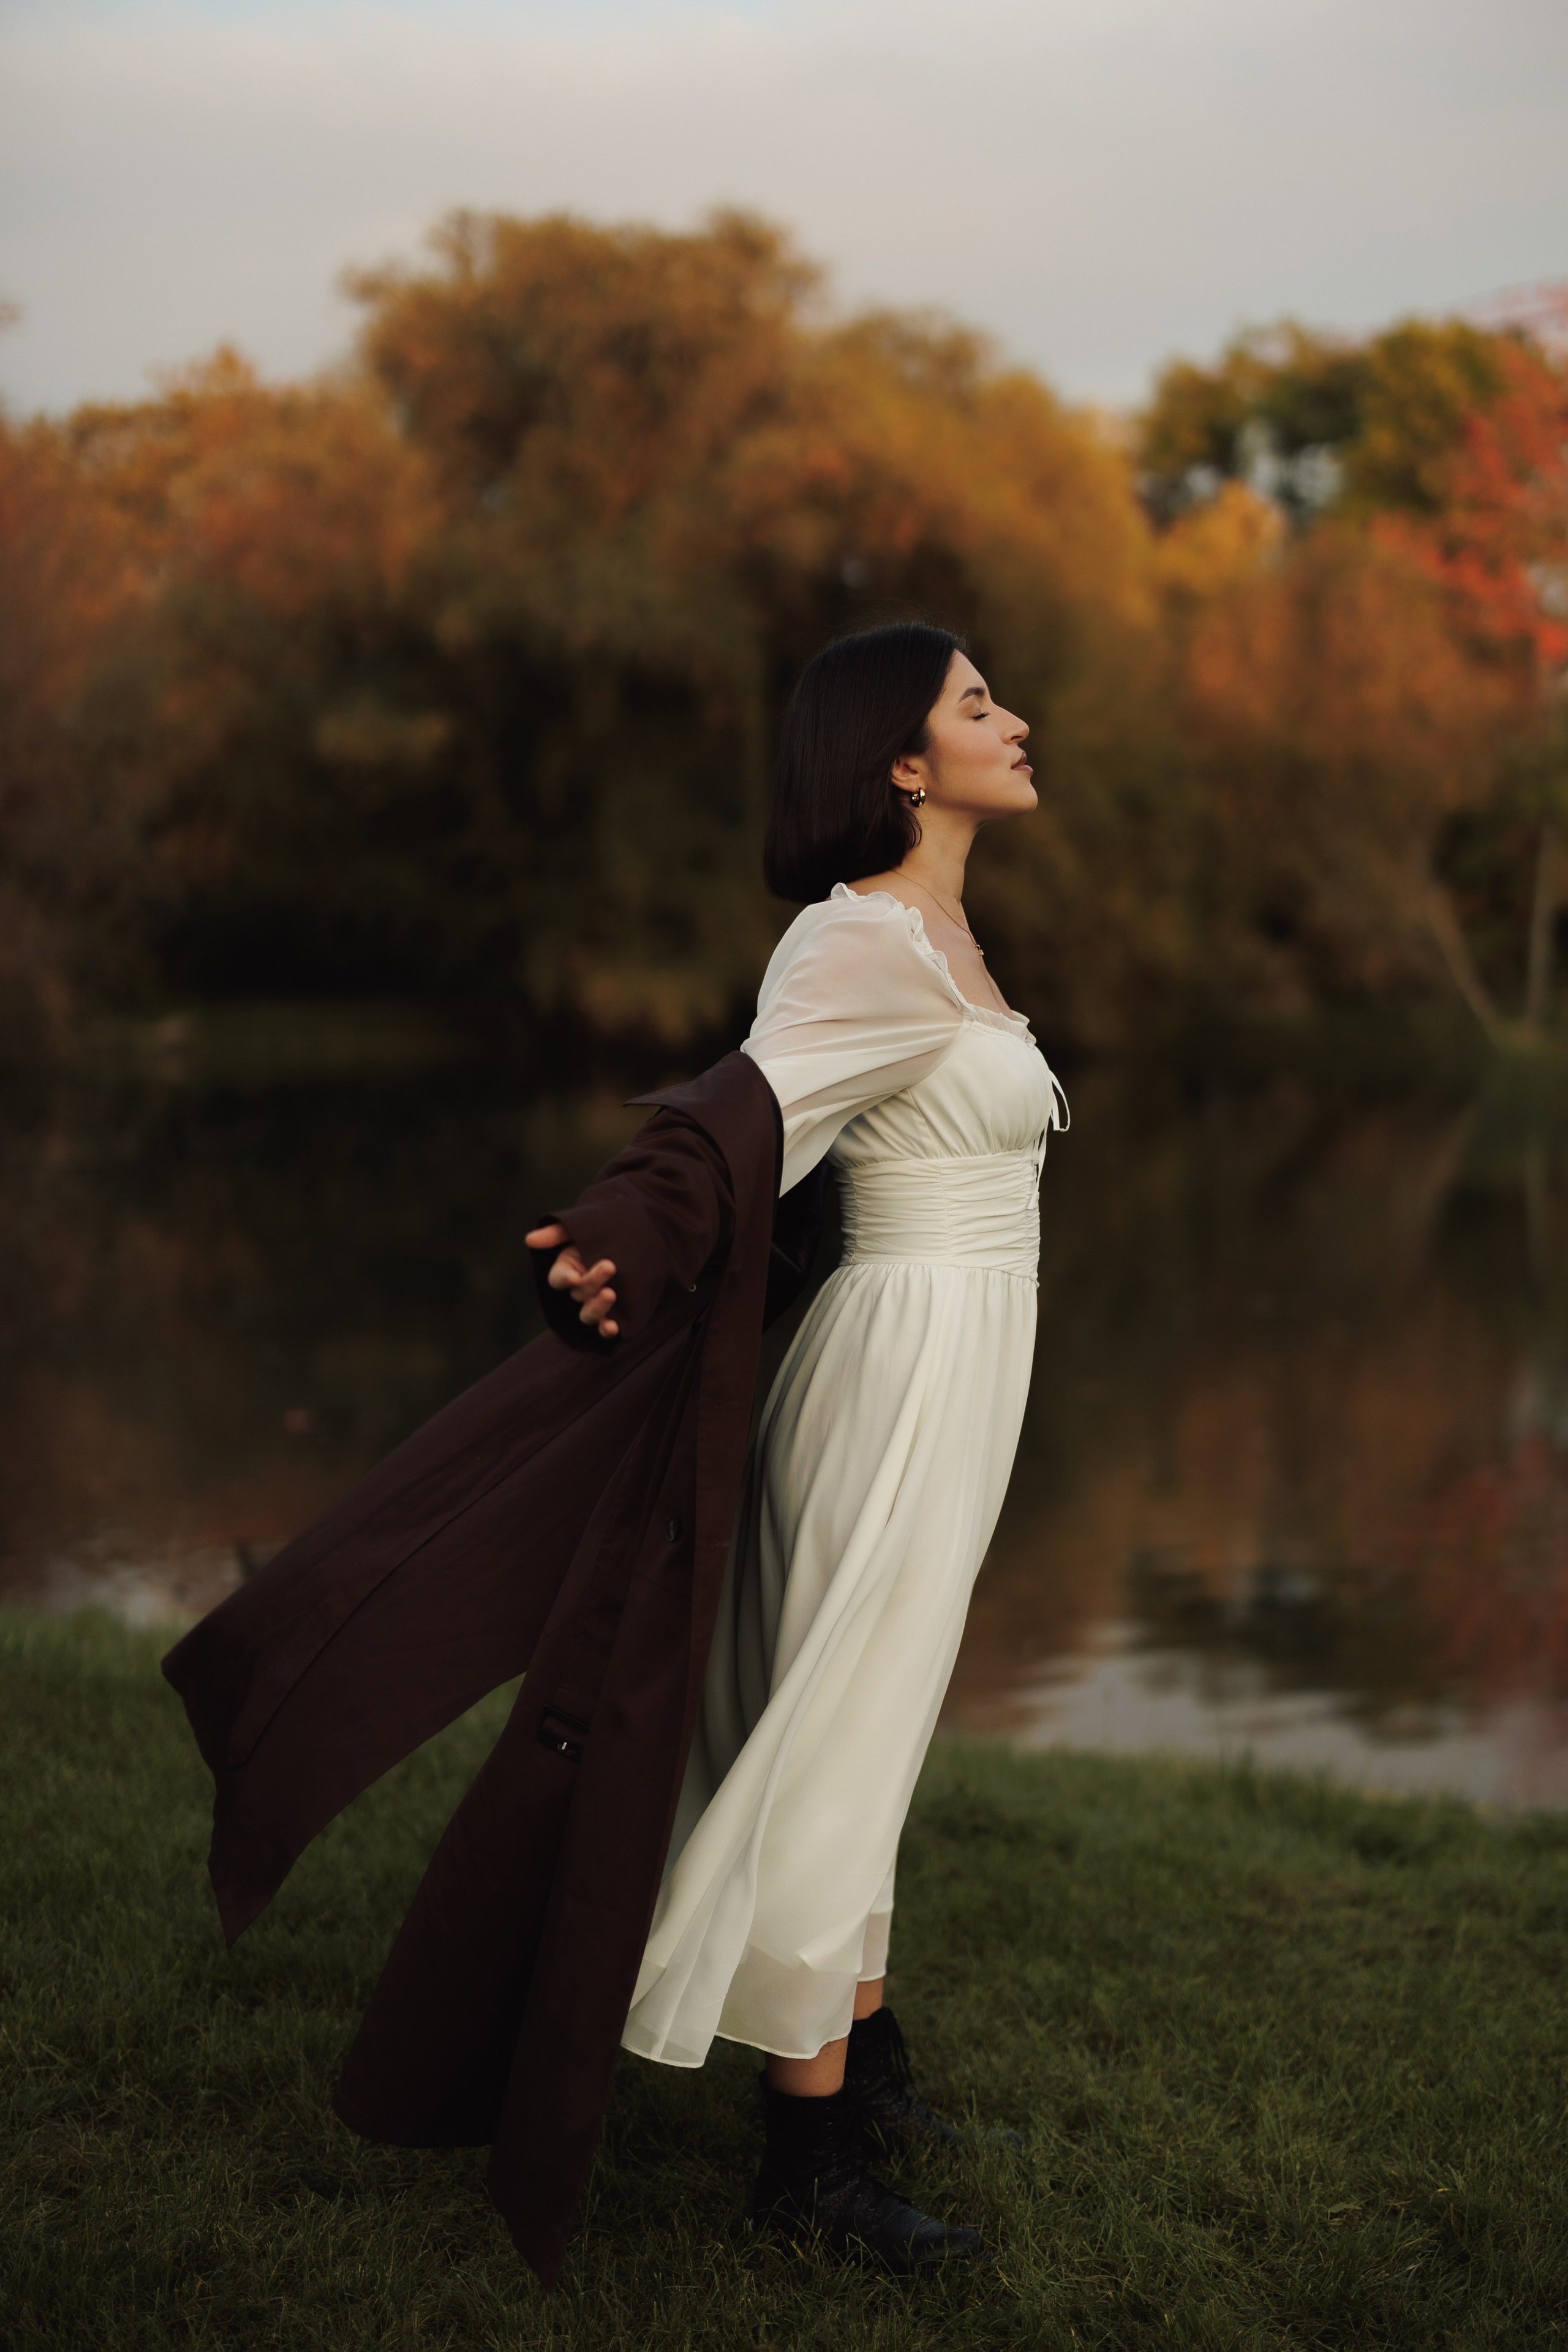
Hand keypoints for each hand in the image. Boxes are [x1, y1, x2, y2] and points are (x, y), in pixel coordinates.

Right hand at [525, 1224, 619, 1338]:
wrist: (635, 1240)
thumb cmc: (601, 1233)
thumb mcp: (581, 1227)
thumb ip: (557, 1233)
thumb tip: (530, 1239)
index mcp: (567, 1269)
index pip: (558, 1279)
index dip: (563, 1279)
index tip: (573, 1277)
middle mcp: (578, 1289)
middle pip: (578, 1294)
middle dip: (591, 1282)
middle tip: (609, 1266)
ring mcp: (594, 1304)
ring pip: (588, 1315)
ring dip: (597, 1308)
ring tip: (610, 1294)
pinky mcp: (612, 1314)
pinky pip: (605, 1326)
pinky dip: (607, 1329)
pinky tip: (614, 1328)